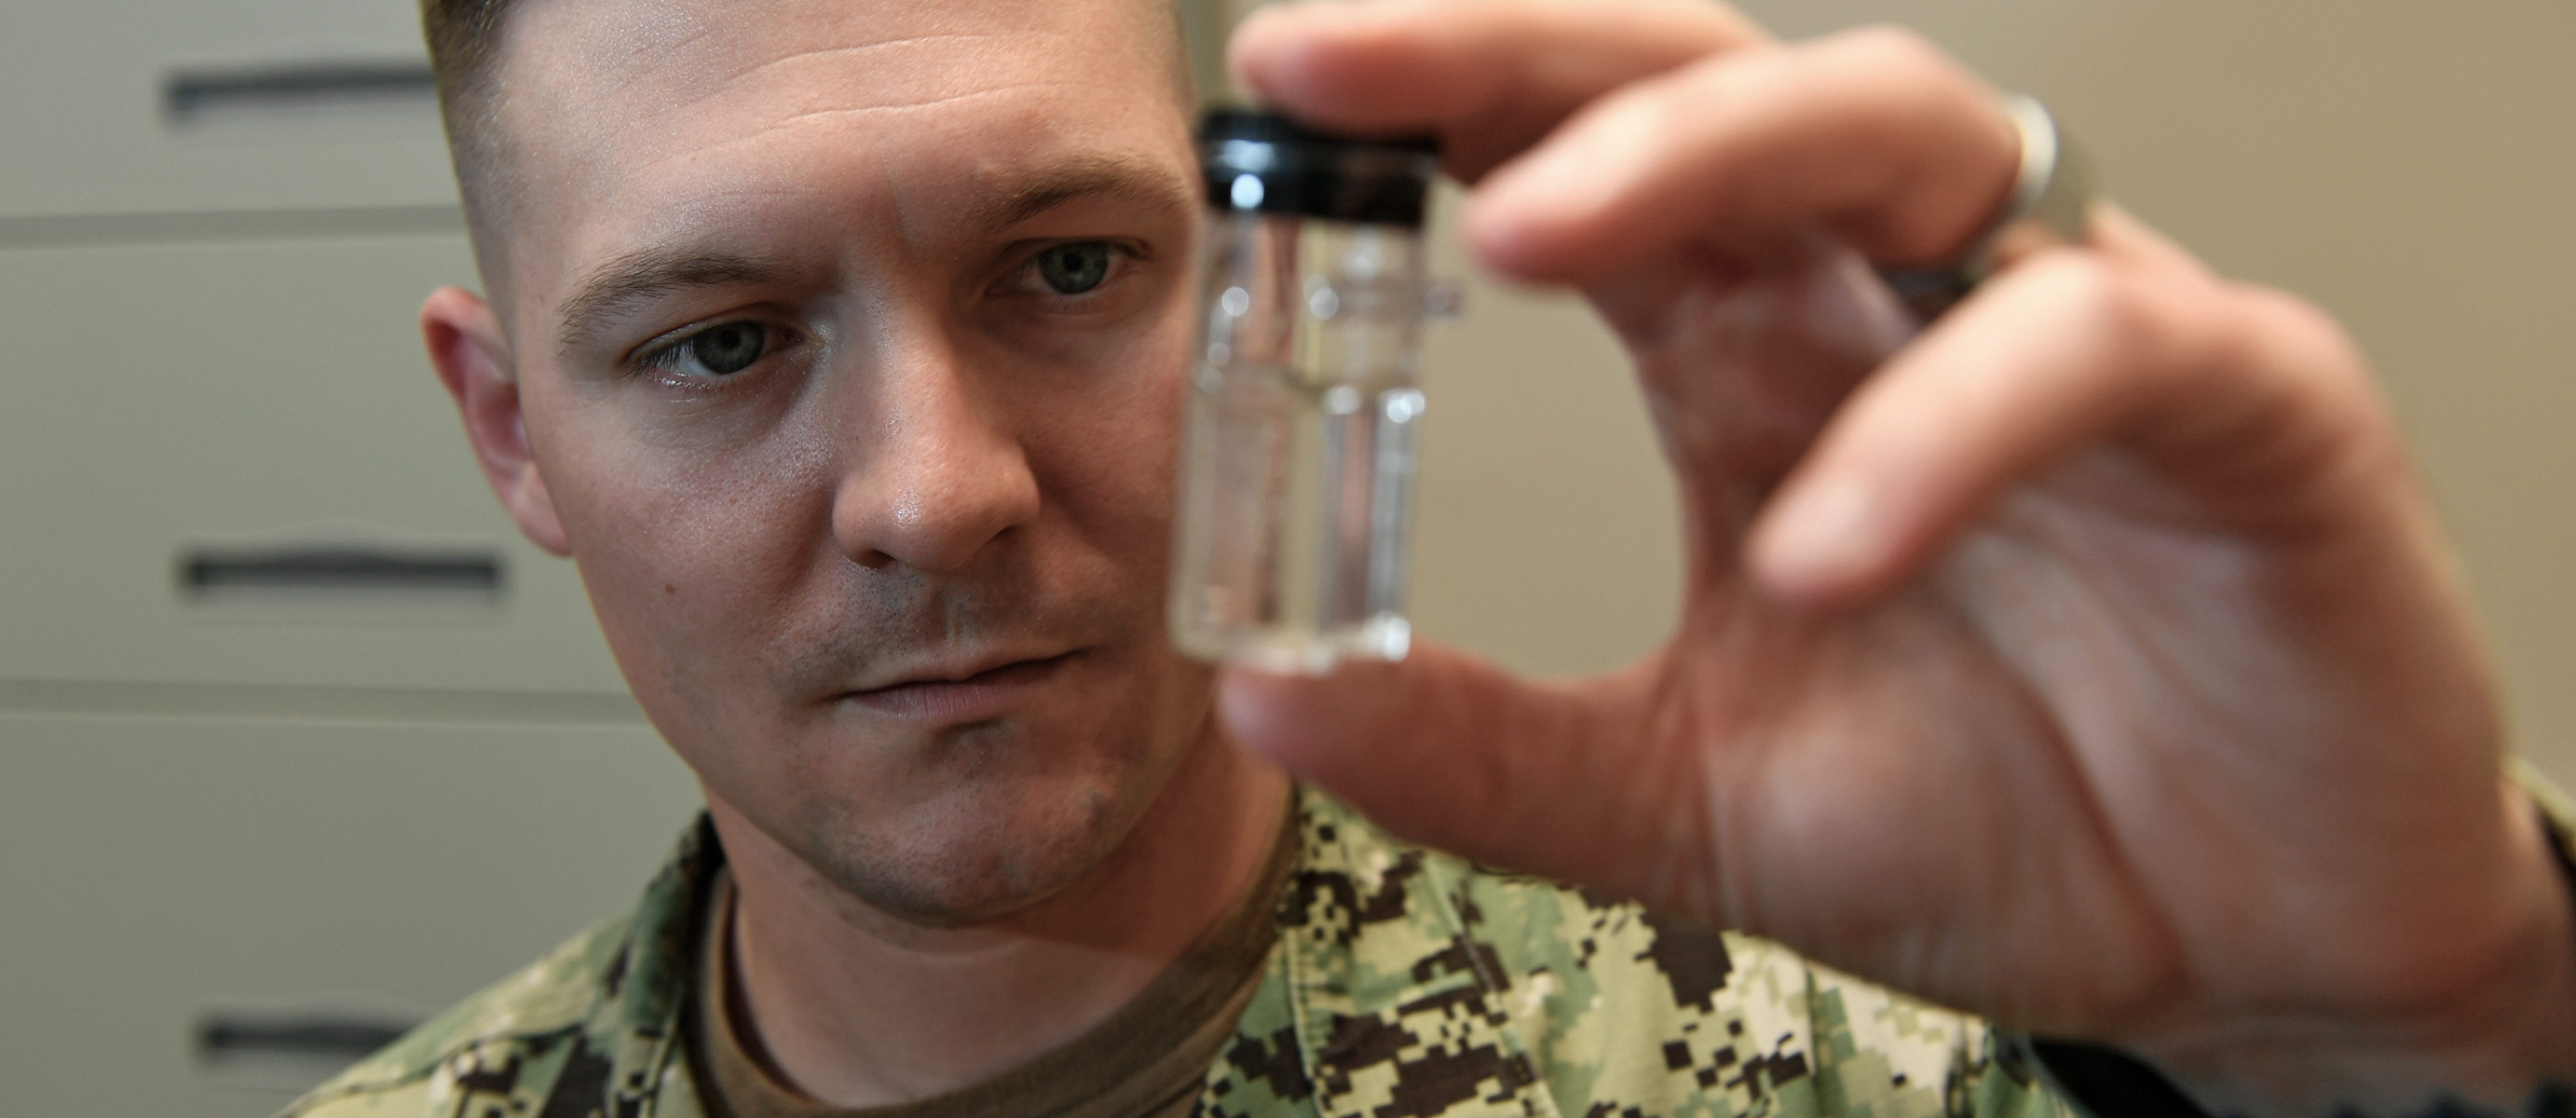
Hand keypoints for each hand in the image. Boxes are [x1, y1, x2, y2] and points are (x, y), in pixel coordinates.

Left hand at [1217, 2, 2575, 1111]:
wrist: (2239, 948)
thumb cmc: (1991, 826)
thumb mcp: (1680, 799)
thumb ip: (1484, 749)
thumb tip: (1265, 699)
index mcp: (1755, 354)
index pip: (1586, 166)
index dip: (1443, 101)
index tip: (1281, 83)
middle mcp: (1899, 293)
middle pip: (1715, 84)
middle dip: (1528, 57)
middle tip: (1347, 69)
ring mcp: (2074, 320)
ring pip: (1901, 124)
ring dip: (1704, 153)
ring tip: (1524, 236)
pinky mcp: (2253, 399)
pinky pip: (2092, 349)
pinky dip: (1944, 428)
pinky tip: (1823, 553)